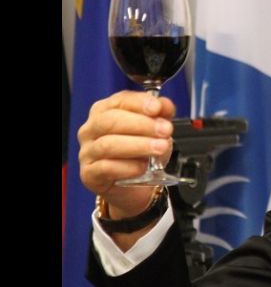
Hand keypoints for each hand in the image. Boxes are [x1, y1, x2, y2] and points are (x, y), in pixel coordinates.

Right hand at [78, 90, 175, 218]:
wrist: (135, 186)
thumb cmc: (141, 153)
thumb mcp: (155, 131)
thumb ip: (161, 115)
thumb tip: (165, 105)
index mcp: (105, 111)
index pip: (119, 100)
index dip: (140, 103)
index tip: (157, 108)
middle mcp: (92, 129)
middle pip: (111, 121)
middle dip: (141, 125)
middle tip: (165, 130)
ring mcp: (88, 152)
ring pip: (108, 144)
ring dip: (138, 145)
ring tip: (160, 148)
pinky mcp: (89, 174)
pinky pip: (106, 168)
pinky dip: (128, 167)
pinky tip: (143, 167)